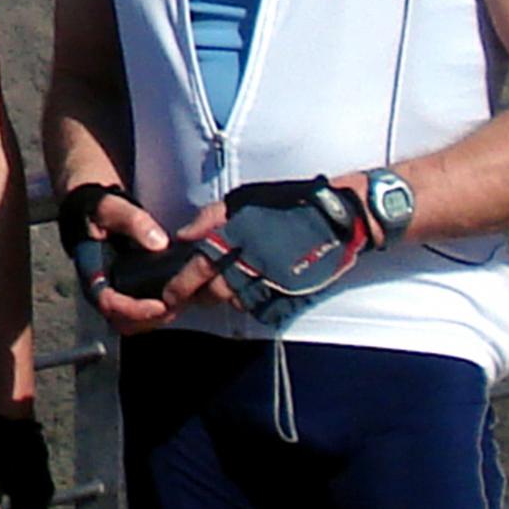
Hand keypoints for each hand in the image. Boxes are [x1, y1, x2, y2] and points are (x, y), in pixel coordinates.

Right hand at [60, 182, 198, 332]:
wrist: (91, 206)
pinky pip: (139, 308)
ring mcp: (112, 288)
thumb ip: (133, 221)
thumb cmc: (95, 207)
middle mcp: (100, 286)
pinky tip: (177, 295)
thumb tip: (159, 242)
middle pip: (121, 321)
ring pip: (131, 321)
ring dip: (156, 317)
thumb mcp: (110, 206)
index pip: (108, 303)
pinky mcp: (124, 286)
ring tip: (181, 302)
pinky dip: (157, 309)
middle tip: (178, 306)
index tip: (161, 306)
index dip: (135, 311)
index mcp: (91, 270)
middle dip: (151, 319)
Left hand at [197, 176, 376, 328]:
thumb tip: (184, 236)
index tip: (171, 294)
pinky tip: (249, 294)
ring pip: (236, 302)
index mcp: (239, 234)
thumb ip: (211, 218)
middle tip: (191, 295)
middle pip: (214, 291)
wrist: (337, 218)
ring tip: (220, 292)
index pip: (200, 266)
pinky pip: (261, 308)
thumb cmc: (290, 203)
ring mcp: (272, 280)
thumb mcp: (245, 200)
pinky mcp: (290, 293)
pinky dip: (250, 305)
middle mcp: (253, 260)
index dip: (181, 284)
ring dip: (223, 300)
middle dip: (199, 297)